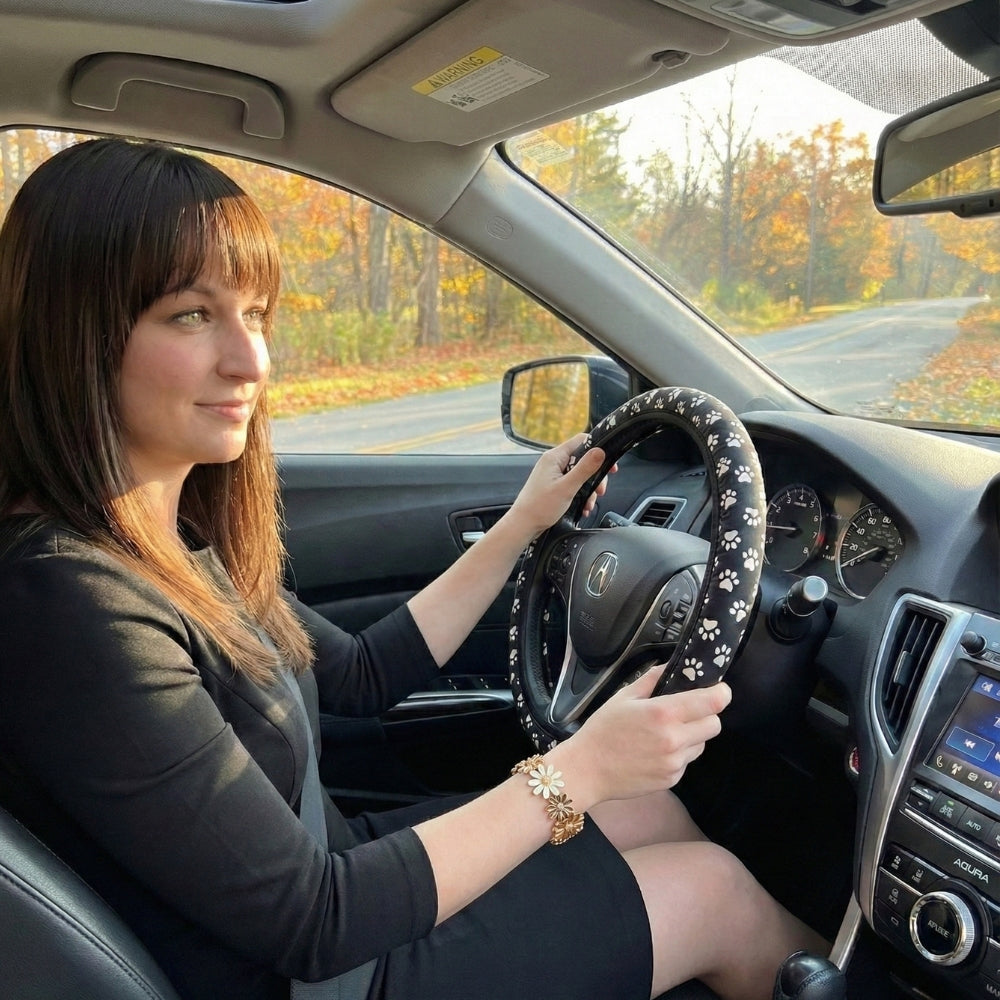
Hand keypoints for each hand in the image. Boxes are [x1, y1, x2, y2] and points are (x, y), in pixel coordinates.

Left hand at [508, 433, 612, 538]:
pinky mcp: (554, 485)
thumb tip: (600, 451)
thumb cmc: (539, 507)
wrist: (523, 525)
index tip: (610, 464)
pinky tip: (583, 506)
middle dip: (595, 476)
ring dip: (589, 489)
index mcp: (555, 457)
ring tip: (589, 503)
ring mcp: (553, 474)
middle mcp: (553, 462)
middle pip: (583, 459)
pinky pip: (573, 484)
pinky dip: (581, 494)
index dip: (598, 449)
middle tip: (600, 490)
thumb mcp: (567, 487)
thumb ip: (584, 469)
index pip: (582, 440)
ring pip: (580, 474)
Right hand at [553, 667, 731, 808]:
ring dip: (692, 736)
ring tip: (665, 733)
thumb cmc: (603, 729)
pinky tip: (655, 751)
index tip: (718, 689)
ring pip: (702, 744)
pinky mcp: (672, 779)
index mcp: (663, 714)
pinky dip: (679, 754)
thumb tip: (675, 666)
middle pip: (715, 724)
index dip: (721, 693)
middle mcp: (674, 740)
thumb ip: (653, 678)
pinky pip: (687, 761)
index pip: (712, 702)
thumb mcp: (624, 696)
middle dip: (706, 715)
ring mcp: (675, 763)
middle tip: (686, 711)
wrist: (587, 770)